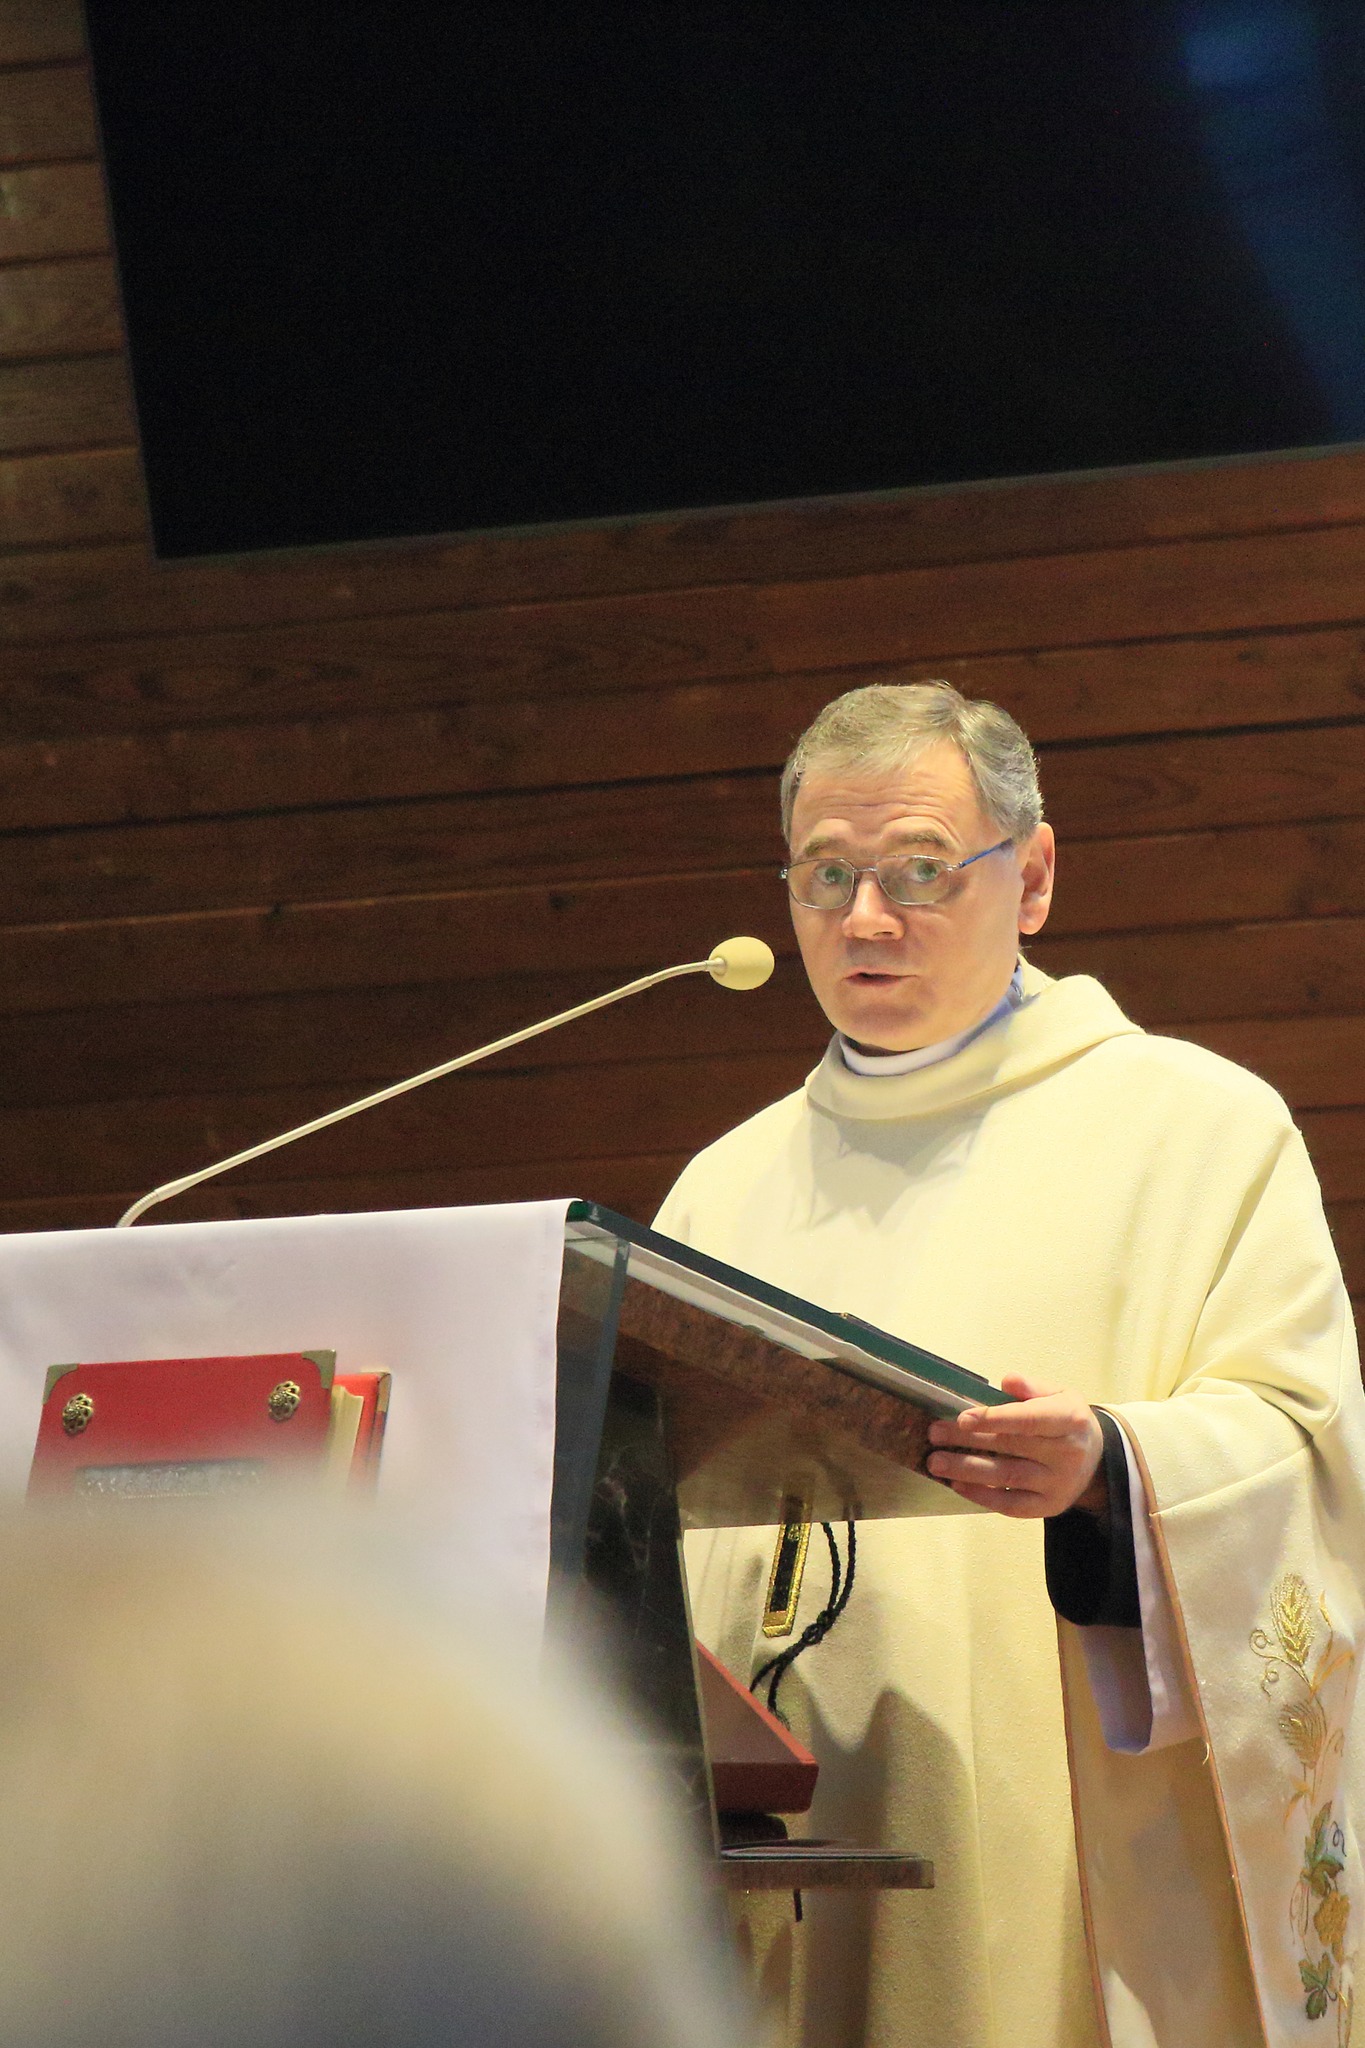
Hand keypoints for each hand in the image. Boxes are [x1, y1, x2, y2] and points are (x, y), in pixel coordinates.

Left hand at [925, 1374, 1106, 1519]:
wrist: (1096, 1460)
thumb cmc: (1066, 1422)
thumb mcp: (1059, 1395)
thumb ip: (1033, 1387)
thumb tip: (1007, 1380)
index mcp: (1070, 1420)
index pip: (1029, 1419)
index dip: (995, 1418)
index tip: (963, 1418)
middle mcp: (1067, 1453)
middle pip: (1011, 1446)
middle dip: (968, 1440)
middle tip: (934, 1434)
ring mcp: (1058, 1483)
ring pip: (1007, 1477)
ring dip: (967, 1470)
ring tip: (935, 1462)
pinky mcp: (1049, 1506)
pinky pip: (1011, 1505)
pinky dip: (982, 1496)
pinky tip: (957, 1485)